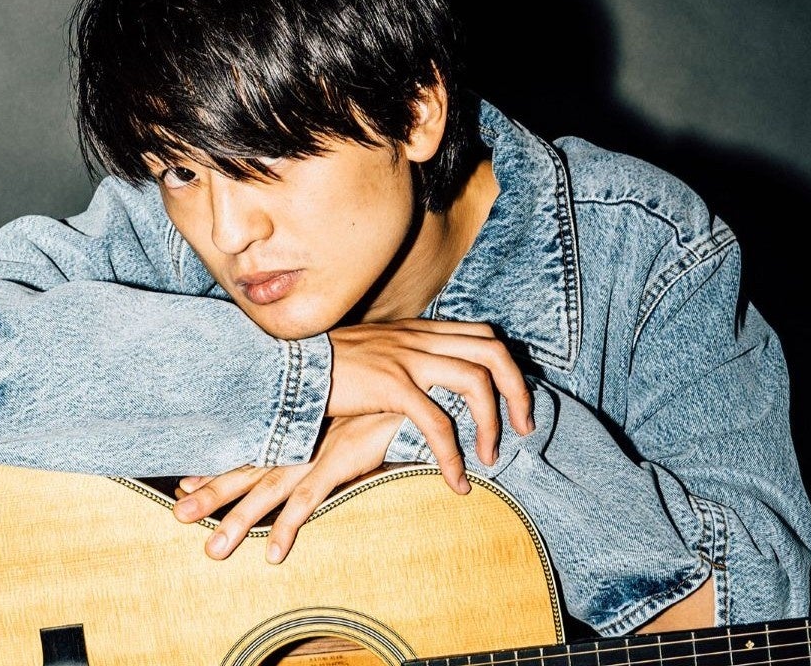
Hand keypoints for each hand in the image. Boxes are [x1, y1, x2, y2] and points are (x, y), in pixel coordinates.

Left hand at [173, 414, 403, 563]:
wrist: (417, 380)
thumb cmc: (386, 393)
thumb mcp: (349, 406)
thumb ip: (329, 422)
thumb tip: (317, 433)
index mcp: (299, 422)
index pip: (249, 447)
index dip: (217, 467)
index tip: (183, 483)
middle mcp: (301, 435)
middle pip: (247, 469)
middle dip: (211, 493)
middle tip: (176, 515)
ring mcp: (318, 448)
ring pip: (268, 489)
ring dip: (239, 519)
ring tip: (213, 550)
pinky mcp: (342, 459)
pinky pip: (309, 499)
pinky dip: (289, 526)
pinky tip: (273, 554)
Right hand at [327, 319, 533, 492]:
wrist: (286, 369)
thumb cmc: (326, 370)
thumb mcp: (374, 355)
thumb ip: (405, 361)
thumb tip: (430, 387)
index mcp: (418, 331)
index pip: (482, 334)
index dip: (508, 367)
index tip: (514, 403)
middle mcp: (418, 339)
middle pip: (493, 350)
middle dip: (518, 391)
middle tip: (524, 429)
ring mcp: (406, 359)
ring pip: (475, 383)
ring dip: (491, 424)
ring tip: (490, 458)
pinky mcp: (390, 386)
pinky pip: (436, 422)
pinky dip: (453, 455)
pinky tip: (456, 480)